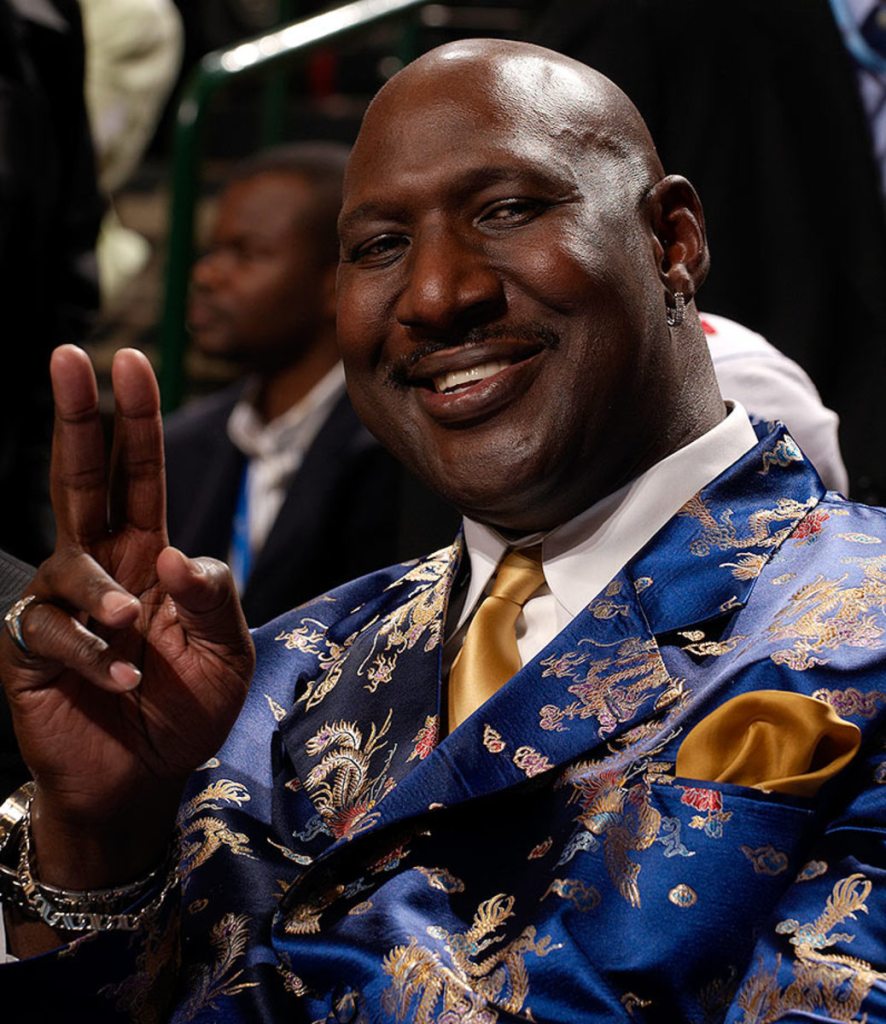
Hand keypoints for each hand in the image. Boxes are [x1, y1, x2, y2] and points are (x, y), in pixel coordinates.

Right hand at [0, 346, 253, 890]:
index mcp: (147, 557)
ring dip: (100, 594)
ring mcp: (59, 607)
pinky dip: (88, 655)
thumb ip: (214, 600)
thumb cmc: (186, 710)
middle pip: (80, 481)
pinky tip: (118, 681)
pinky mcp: (28, 651)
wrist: (144, 780)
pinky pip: (48, 633)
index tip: (131, 362)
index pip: (138, 476)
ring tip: (131, 634)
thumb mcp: (226, 653)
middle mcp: (99, 569)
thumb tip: (175, 553)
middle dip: (76, 418)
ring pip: (65, 563)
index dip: (134, 422)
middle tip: (69, 355)